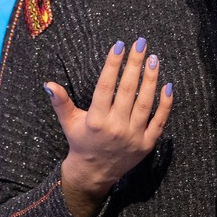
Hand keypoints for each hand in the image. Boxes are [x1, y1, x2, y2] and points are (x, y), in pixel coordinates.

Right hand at [47, 38, 172, 216]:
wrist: (94, 174)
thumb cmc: (81, 142)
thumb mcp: (69, 122)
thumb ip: (60, 102)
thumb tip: (48, 84)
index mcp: (95, 120)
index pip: (106, 86)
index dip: (113, 65)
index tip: (119, 46)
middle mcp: (115, 128)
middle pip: (127, 90)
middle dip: (134, 64)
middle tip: (140, 43)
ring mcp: (133, 137)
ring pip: (145, 103)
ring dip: (151, 79)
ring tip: (153, 58)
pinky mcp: (147, 144)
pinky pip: (159, 121)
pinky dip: (165, 104)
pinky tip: (168, 85)